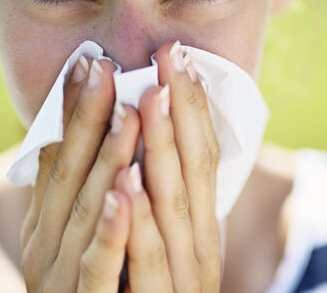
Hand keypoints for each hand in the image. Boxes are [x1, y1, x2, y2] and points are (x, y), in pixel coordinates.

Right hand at [19, 55, 139, 291]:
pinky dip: (112, 228)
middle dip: (88, 119)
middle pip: (70, 174)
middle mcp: (47, 245)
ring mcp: (63, 275)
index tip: (89, 62)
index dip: (72, 111)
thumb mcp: (65, 236)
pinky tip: (127, 191)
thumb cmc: (79, 286)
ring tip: (128, 112)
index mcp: (45, 223)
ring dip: (107, 160)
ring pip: (88, 211)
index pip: (57, 157)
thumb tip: (65, 135)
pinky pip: (100, 265)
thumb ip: (68, 192)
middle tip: (106, 67)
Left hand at [113, 41, 222, 291]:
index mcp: (197, 225)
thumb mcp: (161, 240)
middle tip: (170, 57)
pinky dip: (138, 224)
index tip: (179, 58)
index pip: (200, 157)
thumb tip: (146, 141)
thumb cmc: (145, 291)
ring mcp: (181, 277)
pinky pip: (146, 263)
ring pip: (173, 208)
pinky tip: (126, 187)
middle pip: (193, 171)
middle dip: (181, 112)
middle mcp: (198, 246)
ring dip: (161, 152)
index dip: (193, 107)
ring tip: (146, 100)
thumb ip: (161, 196)